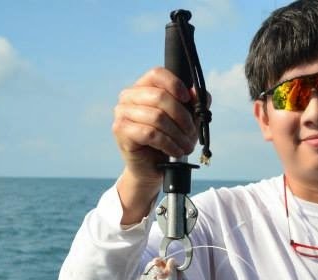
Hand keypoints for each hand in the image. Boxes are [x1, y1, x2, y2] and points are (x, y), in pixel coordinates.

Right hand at [111, 67, 202, 221]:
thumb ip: (194, 104)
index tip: (188, 99)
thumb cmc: (168, 140)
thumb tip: (197, 93)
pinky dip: (168, 143)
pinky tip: (175, 151)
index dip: (175, 84)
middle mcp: (128, 97)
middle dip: (182, 117)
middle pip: (160, 96)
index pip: (157, 74)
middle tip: (191, 132)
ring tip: (186, 146)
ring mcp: (122, 113)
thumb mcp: (185, 121)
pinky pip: (150, 133)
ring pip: (157, 117)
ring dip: (177, 134)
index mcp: (142, 87)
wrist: (152, 168)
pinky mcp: (121, 131)